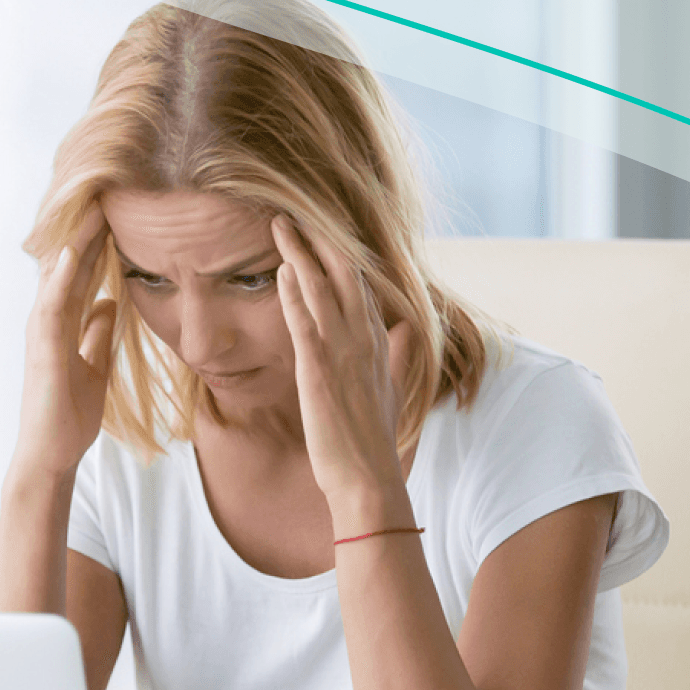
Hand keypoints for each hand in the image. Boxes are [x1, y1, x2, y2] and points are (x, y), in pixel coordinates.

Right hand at [11, 204, 117, 481]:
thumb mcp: (94, 365)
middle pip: (70, 262)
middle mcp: (48, 318)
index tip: (120, 206)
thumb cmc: (69, 415)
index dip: (100, 238)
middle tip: (108, 186)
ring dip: (75, 238)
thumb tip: (109, 303)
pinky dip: (63, 276)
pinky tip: (75, 251)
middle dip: (88, 226)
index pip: (84, 270)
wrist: (51, 454)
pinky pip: (53, 305)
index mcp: (62, 321)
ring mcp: (41, 331)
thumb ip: (97, 333)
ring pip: (58, 273)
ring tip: (94, 203)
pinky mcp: (41, 348)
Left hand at [270, 215, 414, 527]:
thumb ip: (398, 354)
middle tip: (295, 211)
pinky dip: (293, 293)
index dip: (340, 252)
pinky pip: (305, 321)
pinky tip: (282, 270)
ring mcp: (343, 352)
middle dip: (319, 239)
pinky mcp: (320, 370)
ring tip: (281, 225)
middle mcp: (365, 339)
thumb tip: (408, 329)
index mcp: (379, 342)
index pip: (360, 284)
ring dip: (299, 254)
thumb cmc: (372, 440)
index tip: (323, 227)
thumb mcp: (392, 388)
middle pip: (343, 273)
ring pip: (321, 289)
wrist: (367, 478)